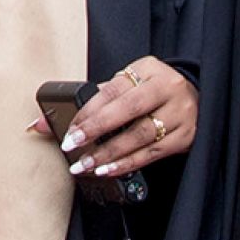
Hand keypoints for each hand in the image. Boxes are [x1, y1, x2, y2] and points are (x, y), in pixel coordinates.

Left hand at [42, 57, 198, 180]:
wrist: (196, 98)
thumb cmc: (152, 91)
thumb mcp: (129, 84)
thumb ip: (93, 100)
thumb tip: (43, 121)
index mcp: (148, 69)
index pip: (113, 89)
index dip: (89, 111)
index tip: (70, 130)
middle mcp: (167, 88)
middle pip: (128, 109)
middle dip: (97, 129)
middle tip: (73, 145)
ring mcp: (180, 113)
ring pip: (140, 135)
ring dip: (110, 153)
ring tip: (86, 165)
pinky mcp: (185, 136)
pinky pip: (152, 153)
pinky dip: (127, 163)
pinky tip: (108, 170)